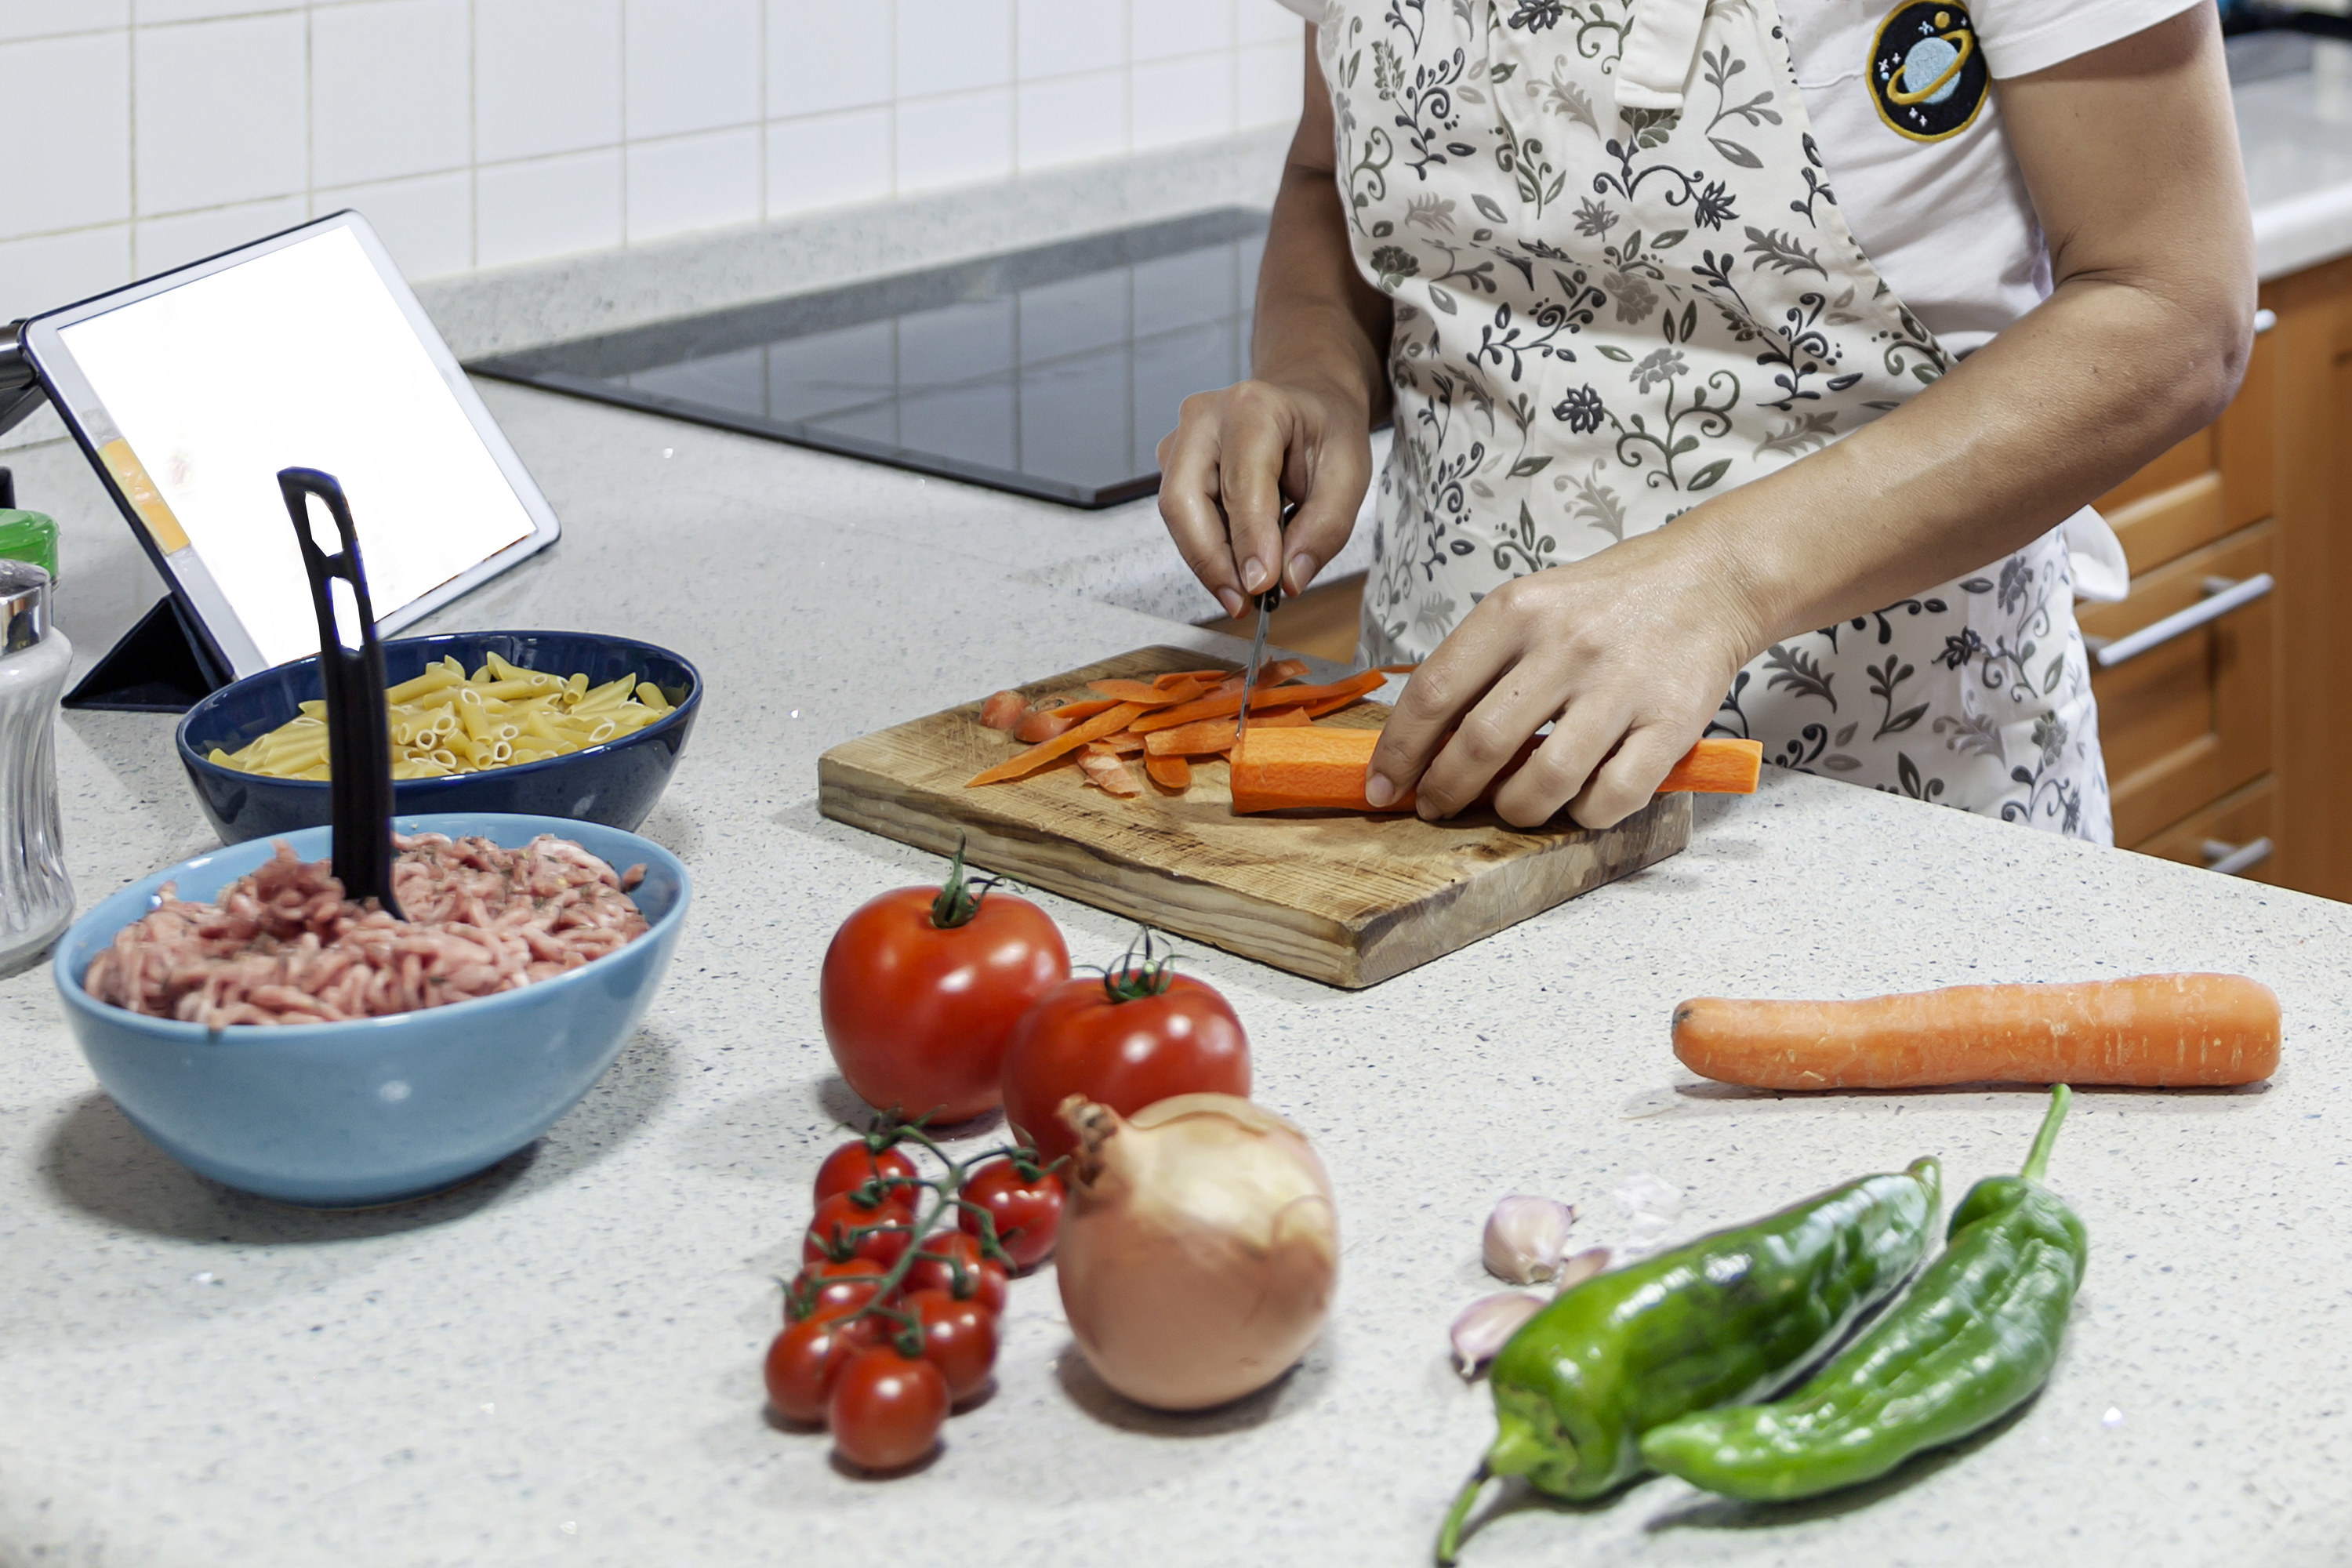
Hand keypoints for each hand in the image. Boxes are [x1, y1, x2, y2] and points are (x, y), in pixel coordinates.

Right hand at [1156, 376, 1373, 617]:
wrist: (1308, 402)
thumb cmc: (1326, 432)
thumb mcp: (1349, 474)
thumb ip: (1325, 528)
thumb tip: (1288, 580)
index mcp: (1253, 407)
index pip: (1241, 483)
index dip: (1250, 541)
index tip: (1262, 587)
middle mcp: (1204, 417)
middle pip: (1184, 500)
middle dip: (1212, 561)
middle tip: (1243, 603)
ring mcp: (1181, 440)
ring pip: (1177, 514)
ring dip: (1208, 561)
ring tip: (1245, 591)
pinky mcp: (1174, 464)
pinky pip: (1182, 518)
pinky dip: (1208, 549)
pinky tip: (1238, 563)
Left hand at [1365, 527, 1761, 828]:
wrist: (1712, 579)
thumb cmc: (1607, 600)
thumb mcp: (1529, 603)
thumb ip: (1478, 663)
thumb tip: (1420, 742)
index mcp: (1516, 610)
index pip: (1434, 693)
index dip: (1399, 751)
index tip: (1382, 786)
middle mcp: (1565, 646)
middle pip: (1480, 745)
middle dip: (1445, 791)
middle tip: (1436, 807)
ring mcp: (1621, 686)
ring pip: (1544, 782)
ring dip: (1513, 811)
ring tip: (1508, 806)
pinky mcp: (1671, 723)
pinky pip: (1612, 797)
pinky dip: (1582, 815)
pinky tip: (1575, 803)